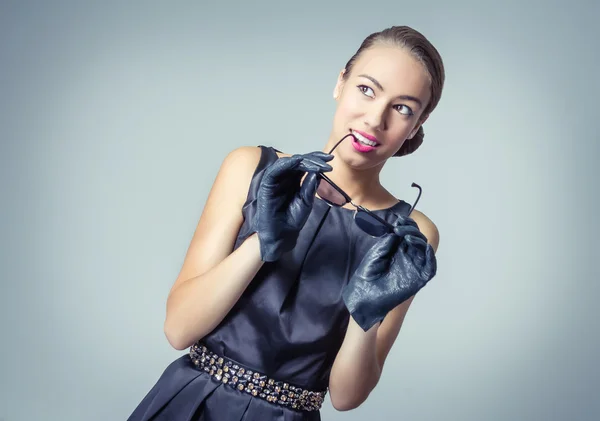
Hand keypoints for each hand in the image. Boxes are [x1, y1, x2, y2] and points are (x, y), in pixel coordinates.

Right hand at [253, 151, 332, 261]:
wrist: (281, 235)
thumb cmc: (292, 219)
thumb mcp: (306, 202)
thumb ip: (310, 187)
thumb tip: (317, 172)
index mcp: (294, 180)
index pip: (305, 165)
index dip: (317, 160)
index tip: (330, 159)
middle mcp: (285, 177)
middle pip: (298, 161)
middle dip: (313, 158)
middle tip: (327, 160)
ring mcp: (275, 180)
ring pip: (288, 163)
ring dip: (303, 160)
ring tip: (317, 164)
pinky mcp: (266, 184)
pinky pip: (275, 170)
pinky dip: (286, 164)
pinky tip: (298, 161)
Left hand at [342, 215, 436, 330]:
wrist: (365, 298)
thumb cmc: (367, 278)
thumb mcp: (376, 255)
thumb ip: (387, 244)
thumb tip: (396, 232)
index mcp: (396, 251)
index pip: (407, 234)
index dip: (406, 225)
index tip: (399, 220)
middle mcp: (407, 258)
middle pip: (417, 239)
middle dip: (411, 230)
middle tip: (401, 227)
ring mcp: (414, 268)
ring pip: (424, 249)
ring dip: (419, 239)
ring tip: (407, 236)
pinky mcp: (418, 279)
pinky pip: (430, 266)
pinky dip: (429, 255)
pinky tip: (423, 247)